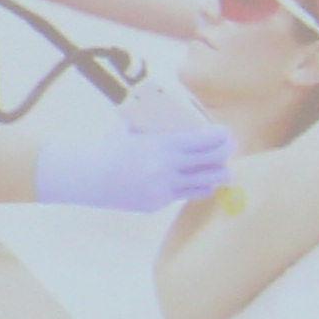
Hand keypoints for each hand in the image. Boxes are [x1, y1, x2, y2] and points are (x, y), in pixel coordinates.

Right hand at [36, 125, 229, 212]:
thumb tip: (165, 115)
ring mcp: (164, 188)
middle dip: (225, 156)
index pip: (202, 141)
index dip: (219, 137)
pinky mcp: (158, 203)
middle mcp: (167, 168)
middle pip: (210, 163)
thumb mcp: (131, 130)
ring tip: (225, 171)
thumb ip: (151, 128)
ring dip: (217, 176)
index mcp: (162, 146)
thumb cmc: (108, 148)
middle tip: (231, 150)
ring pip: (204, 184)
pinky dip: (195, 188)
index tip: (226, 133)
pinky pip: (185, 195)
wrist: (87, 176)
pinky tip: (201, 184)